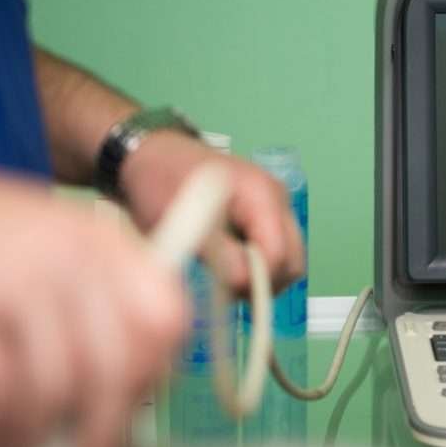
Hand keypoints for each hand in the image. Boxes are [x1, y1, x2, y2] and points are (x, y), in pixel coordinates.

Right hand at [0, 158, 187, 446]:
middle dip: (103, 436)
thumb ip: (93, 300)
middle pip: (116, 368)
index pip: (166, 317)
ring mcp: (18, 284)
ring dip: (32, 445)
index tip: (135, 408)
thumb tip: (119, 396)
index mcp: (102, 241)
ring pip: (56, 393)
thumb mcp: (52, 243)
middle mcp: (71, 259)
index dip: (156, 373)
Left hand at [119, 131, 304, 293]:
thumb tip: (244, 282)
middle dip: (266, 284)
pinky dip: (258, 267)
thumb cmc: (162, 180)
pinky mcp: (267, 214)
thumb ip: (219, 253)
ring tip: (227, 277)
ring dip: (263, 277)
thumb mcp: (184, 221)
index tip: (227, 290)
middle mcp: (277, 198)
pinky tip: (230, 263)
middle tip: (230, 291)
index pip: (279, 254)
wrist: (153, 155)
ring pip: (289, 260)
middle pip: (293, 260)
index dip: (256, 280)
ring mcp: (275, 206)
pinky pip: (276, 251)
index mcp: (261, 194)